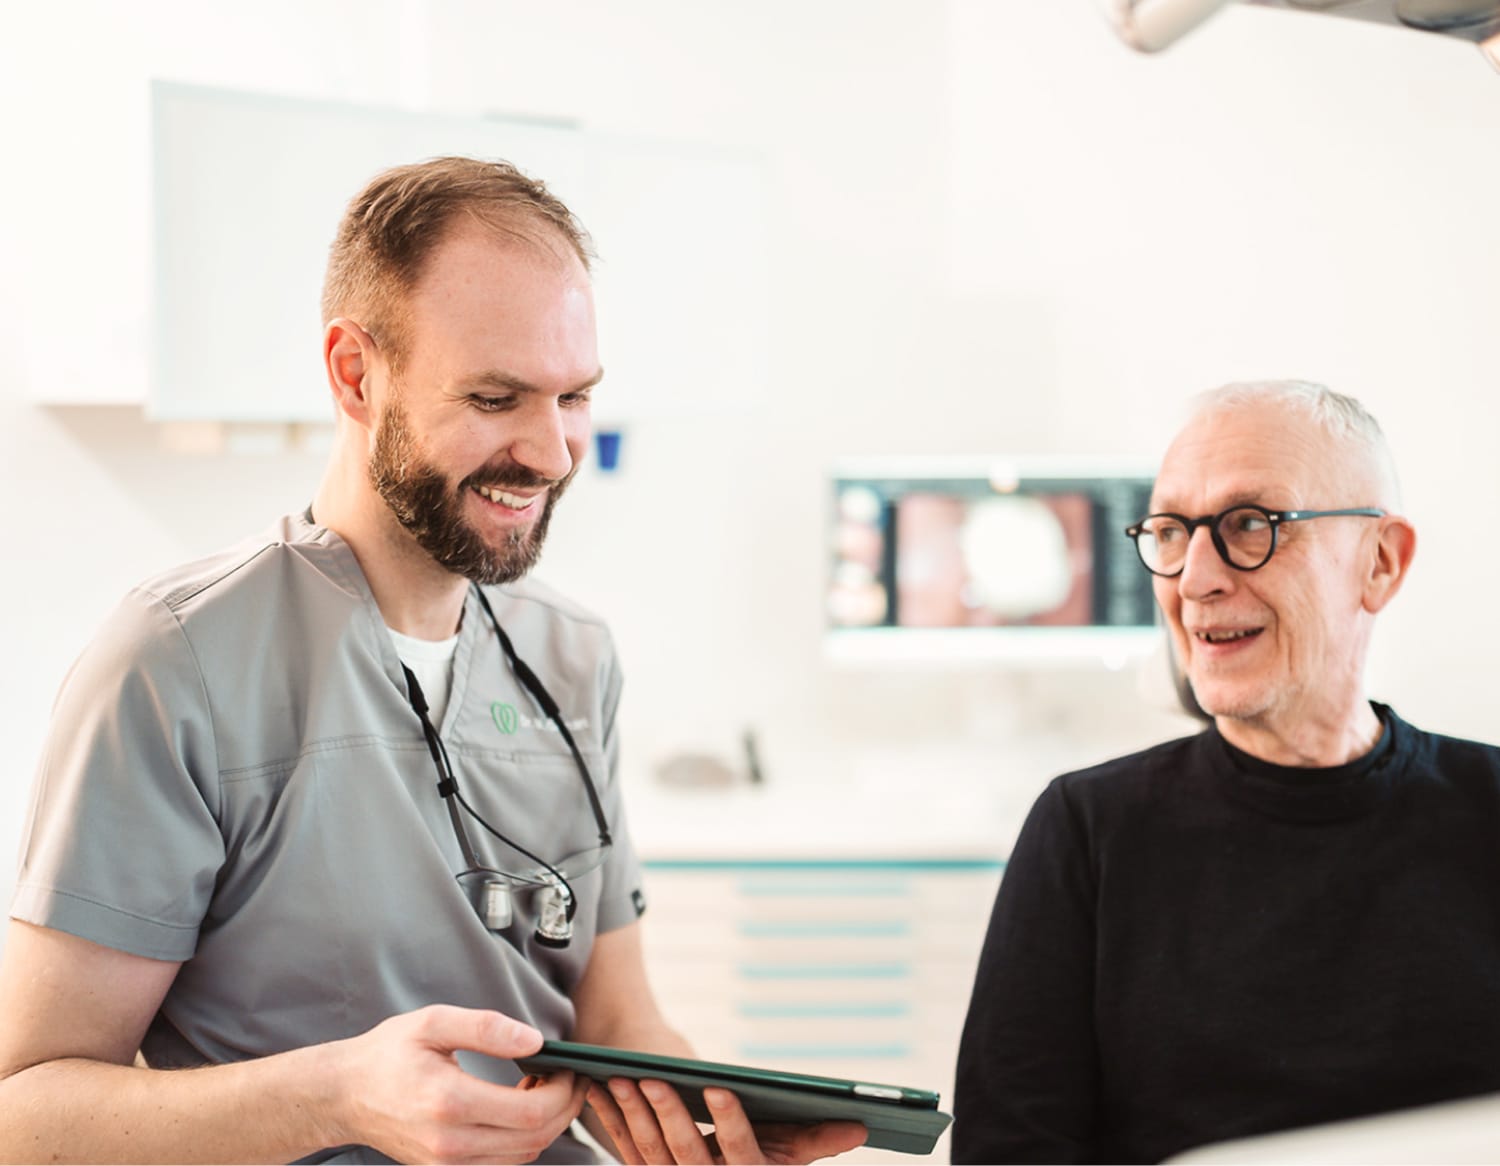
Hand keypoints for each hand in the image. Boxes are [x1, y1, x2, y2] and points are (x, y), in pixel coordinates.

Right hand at [334, 1004, 587, 1163]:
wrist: (344, 1095)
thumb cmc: (388, 1053)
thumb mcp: (434, 1022)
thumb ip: (487, 1028)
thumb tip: (535, 1040)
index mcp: (449, 1102)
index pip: (532, 1112)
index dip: (563, 1092)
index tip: (568, 1067)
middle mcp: (450, 1144)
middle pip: (535, 1140)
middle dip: (564, 1108)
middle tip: (567, 1075)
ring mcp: (447, 1165)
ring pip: (523, 1157)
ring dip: (547, 1125)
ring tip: (541, 1087)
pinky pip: (502, 1165)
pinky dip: (523, 1140)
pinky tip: (518, 1108)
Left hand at [585, 1076, 866, 1164]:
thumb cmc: (760, 1160)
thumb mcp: (788, 1154)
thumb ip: (817, 1140)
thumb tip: (861, 1125)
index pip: (738, 1152)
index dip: (728, 1122)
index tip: (718, 1087)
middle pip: (683, 1153)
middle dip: (666, 1115)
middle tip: (652, 1078)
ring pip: (645, 1152)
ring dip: (630, 1114)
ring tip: (623, 1077)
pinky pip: (621, 1149)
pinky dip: (608, 1118)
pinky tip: (597, 1085)